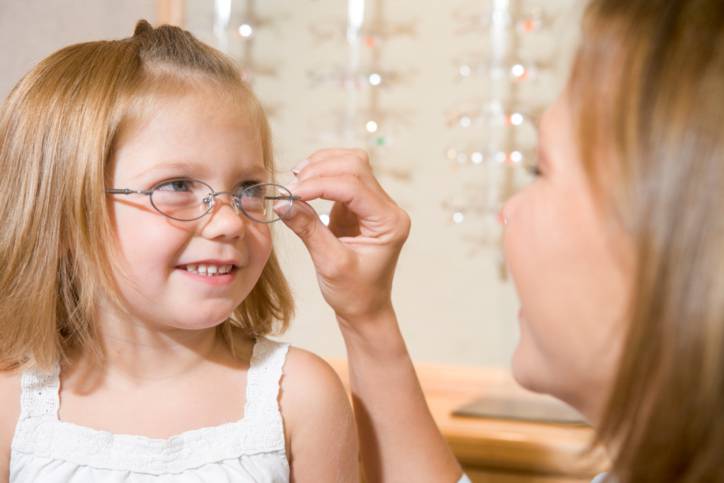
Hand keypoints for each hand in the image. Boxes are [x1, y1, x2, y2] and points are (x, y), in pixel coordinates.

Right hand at [277, 149, 410, 331]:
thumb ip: (308, 229)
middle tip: (291, 189)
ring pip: (351, 164)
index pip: (353, 186)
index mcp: (389, 222)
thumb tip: (283, 202)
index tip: (290, 194)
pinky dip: (321, 175)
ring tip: (295, 183)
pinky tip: (303, 185)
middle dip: (320, 170)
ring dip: (320, 167)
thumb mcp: (329, 263)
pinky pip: (343, 177)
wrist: (365, 309)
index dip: (319, 184)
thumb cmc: (354, 293)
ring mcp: (375, 204)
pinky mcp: (360, 206)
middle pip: (355, 166)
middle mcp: (388, 208)